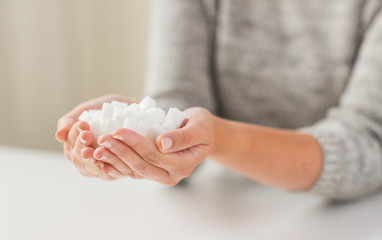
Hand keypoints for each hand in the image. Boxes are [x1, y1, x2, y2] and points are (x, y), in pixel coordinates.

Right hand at [55, 94, 137, 179]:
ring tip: (93, 148)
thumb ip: (69, 121)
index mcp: (74, 145)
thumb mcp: (86, 110)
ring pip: (90, 168)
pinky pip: (109, 174)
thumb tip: (58, 136)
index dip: (74, 135)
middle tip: (87, 134)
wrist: (134, 111)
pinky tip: (108, 161)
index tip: (82, 125)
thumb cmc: (107, 111)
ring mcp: (99, 168)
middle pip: (78, 157)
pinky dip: (107, 168)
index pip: (69, 143)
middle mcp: (85, 159)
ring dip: (91, 158)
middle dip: (81, 146)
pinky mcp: (115, 173)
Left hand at [94, 107, 215, 184]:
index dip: (135, 143)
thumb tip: (161, 143)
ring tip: (97, 149)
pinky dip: (118, 166)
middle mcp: (172, 175)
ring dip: (115, 160)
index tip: (118, 130)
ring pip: (135, 171)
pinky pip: (134, 171)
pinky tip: (103, 160)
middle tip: (102, 139)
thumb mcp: (199, 126)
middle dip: (120, 153)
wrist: (204, 134)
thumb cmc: (202, 127)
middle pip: (142, 166)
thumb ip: (183, 136)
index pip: (155, 155)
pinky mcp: (154, 172)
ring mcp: (162, 176)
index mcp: (183, 164)